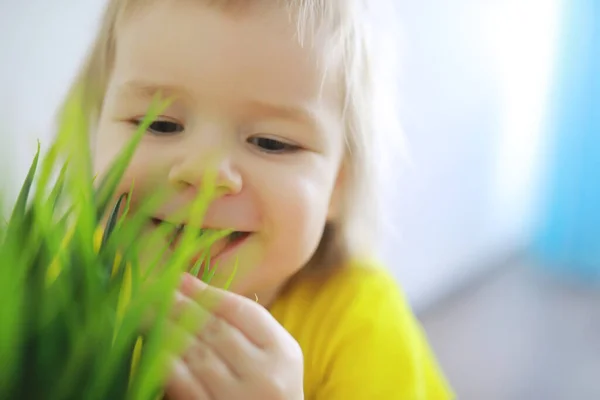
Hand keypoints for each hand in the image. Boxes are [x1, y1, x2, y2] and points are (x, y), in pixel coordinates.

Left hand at [164, 273, 303, 399]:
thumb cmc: (268, 391)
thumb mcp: (273, 357)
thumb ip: (245, 328)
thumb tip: (191, 289)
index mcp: (283, 353)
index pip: (243, 312)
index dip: (207, 293)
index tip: (179, 279)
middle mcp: (265, 376)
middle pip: (216, 330)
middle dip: (181, 306)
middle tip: (154, 290)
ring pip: (197, 354)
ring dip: (166, 329)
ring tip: (144, 313)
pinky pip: (184, 385)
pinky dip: (165, 363)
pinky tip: (150, 347)